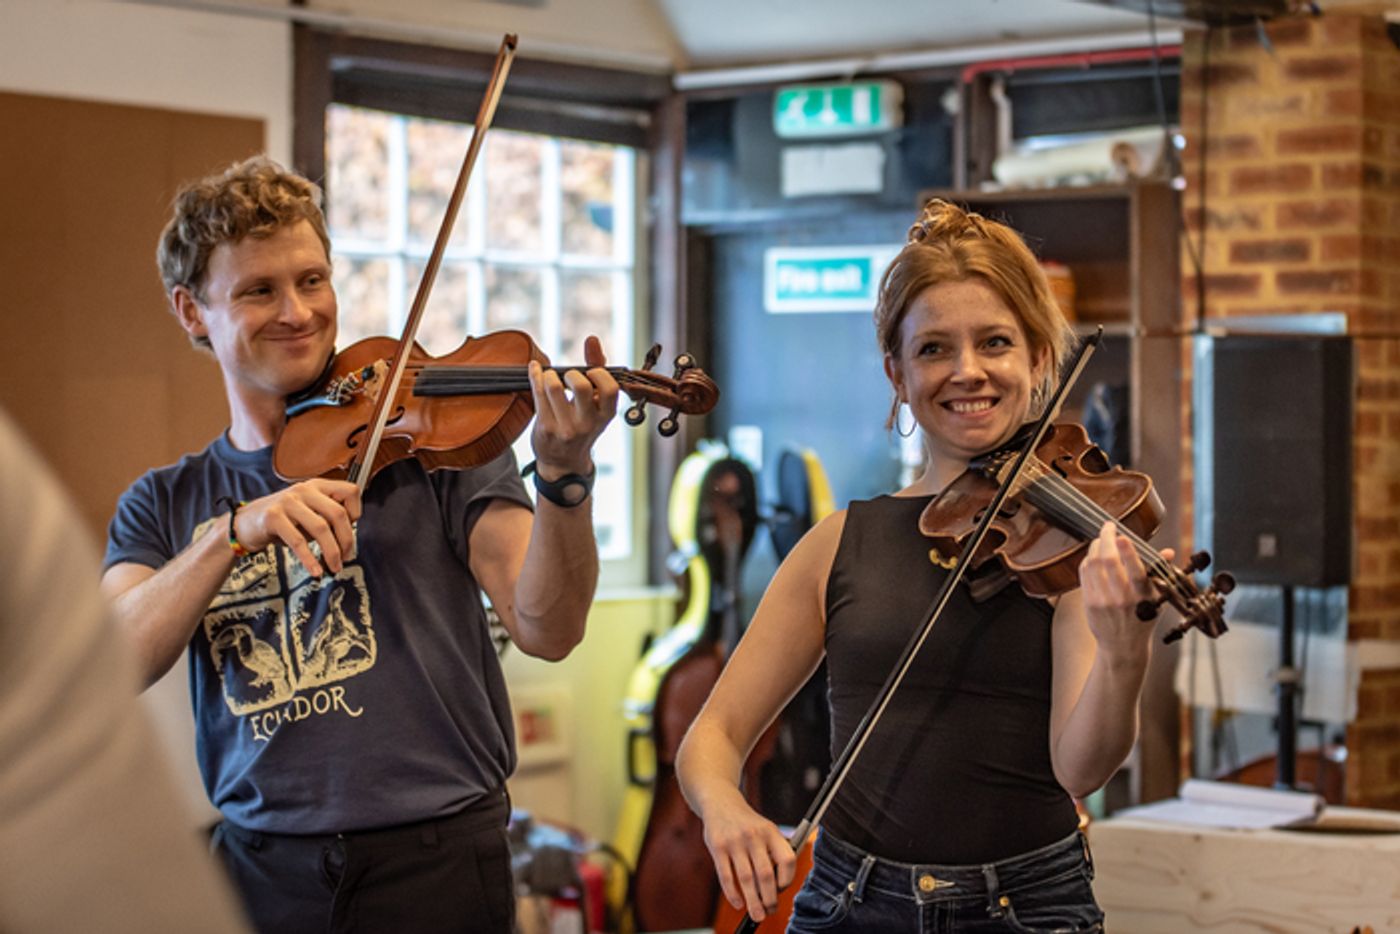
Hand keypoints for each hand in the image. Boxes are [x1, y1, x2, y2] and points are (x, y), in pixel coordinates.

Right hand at [231, 479, 360, 575]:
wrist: (246, 523)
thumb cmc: (283, 520)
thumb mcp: (310, 513)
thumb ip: (328, 518)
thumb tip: (349, 540)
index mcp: (318, 486)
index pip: (350, 491)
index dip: (357, 512)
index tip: (352, 530)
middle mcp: (304, 490)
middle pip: (337, 513)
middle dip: (346, 540)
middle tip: (346, 557)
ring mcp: (288, 501)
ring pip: (321, 528)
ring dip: (332, 552)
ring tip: (334, 567)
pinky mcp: (273, 517)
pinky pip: (298, 541)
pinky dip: (310, 559)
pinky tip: (315, 571)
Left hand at [527, 335, 619, 479]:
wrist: (563, 462)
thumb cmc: (581, 424)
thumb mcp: (596, 404)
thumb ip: (597, 370)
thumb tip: (592, 339)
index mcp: (606, 415)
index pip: (610, 389)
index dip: (598, 374)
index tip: (590, 373)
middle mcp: (588, 423)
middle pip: (582, 386)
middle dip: (572, 374)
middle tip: (568, 378)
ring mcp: (566, 428)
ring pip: (554, 387)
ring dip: (549, 375)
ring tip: (550, 378)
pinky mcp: (546, 428)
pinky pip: (537, 394)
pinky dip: (535, 375)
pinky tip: (535, 370)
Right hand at [701, 798, 796, 922]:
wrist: (721, 803)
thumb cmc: (747, 824)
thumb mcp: (765, 829)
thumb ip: (773, 852)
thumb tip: (778, 888)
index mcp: (771, 831)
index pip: (787, 859)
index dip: (787, 879)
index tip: (781, 891)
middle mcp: (754, 835)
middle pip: (766, 874)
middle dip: (769, 898)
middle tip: (769, 911)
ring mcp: (734, 841)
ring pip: (746, 879)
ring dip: (753, 901)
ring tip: (757, 915)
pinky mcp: (717, 847)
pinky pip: (726, 876)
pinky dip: (733, 893)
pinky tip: (738, 903)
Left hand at [1078, 521, 1172, 660]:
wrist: (1123, 646)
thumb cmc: (1143, 618)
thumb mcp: (1158, 599)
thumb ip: (1161, 573)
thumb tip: (1168, 552)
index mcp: (1144, 598)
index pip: (1136, 572)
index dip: (1128, 553)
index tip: (1122, 536)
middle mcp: (1123, 599)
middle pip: (1108, 562)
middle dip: (1106, 538)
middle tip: (1108, 526)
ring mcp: (1103, 602)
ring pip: (1093, 565)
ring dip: (1095, 546)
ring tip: (1102, 539)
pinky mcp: (1089, 603)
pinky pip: (1084, 575)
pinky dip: (1087, 560)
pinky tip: (1093, 555)